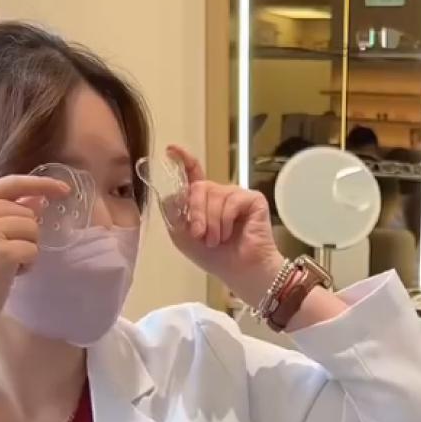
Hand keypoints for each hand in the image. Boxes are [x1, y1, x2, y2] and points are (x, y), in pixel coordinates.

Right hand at [0, 175, 68, 333]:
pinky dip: (27, 265)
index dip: (40, 184)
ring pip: (33, 230)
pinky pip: (34, 250)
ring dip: (26, 249)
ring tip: (3, 265)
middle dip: (24, 235)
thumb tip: (38, 199)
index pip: (9, 184)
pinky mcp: (1, 251)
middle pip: (26, 212)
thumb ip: (4, 213)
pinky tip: (7, 275)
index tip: (63, 189)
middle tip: (2, 256)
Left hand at [164, 145, 283, 306]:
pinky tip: (230, 234)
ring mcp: (236, 195)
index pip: (193, 176)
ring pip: (213, 194)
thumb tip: (168, 191)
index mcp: (203, 202)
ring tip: (215, 240)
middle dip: (195, 212)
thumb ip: (174, 212)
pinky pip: (231, 201)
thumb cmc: (215, 258)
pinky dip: (225, 220)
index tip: (171, 150)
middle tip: (199, 235)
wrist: (241, 271)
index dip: (183, 161)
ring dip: (210, 222)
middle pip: (198, 187)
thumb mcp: (183, 235)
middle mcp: (219, 195)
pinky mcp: (252, 199)